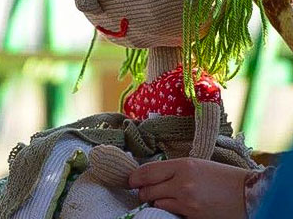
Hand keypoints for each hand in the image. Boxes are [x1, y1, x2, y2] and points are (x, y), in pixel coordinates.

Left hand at [129, 158, 250, 218]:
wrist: (248, 194)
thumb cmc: (223, 177)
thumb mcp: (196, 165)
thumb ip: (173, 169)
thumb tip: (150, 175)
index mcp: (183, 165)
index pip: (147, 171)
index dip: (134, 177)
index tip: (130, 180)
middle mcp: (181, 182)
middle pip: (147, 189)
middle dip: (143, 191)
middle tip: (145, 191)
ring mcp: (186, 202)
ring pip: (156, 203)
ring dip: (156, 201)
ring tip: (166, 198)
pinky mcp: (192, 217)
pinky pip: (169, 213)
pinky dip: (169, 210)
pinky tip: (177, 206)